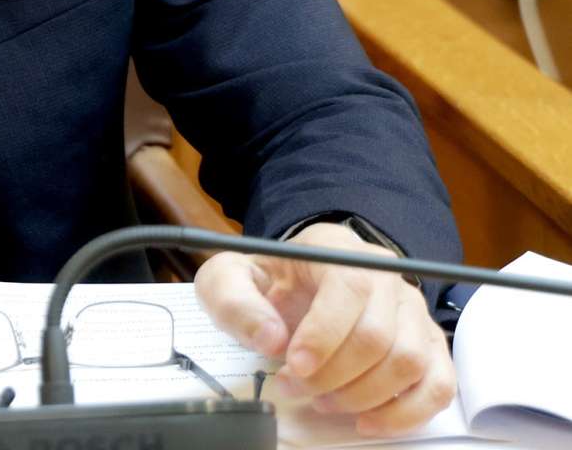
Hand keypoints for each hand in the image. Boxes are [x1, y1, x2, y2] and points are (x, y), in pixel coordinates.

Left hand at [194, 222, 454, 436]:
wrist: (294, 283)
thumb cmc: (267, 282)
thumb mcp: (229, 279)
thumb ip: (236, 301)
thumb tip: (272, 339)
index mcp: (335, 248)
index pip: (349, 288)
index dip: (324, 334)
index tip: (293, 366)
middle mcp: (384, 274)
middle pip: (379, 334)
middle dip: (334, 375)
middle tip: (296, 388)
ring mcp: (412, 309)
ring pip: (410, 362)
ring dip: (365, 396)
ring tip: (323, 400)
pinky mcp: (429, 343)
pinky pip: (439, 384)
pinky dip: (407, 413)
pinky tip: (367, 420)